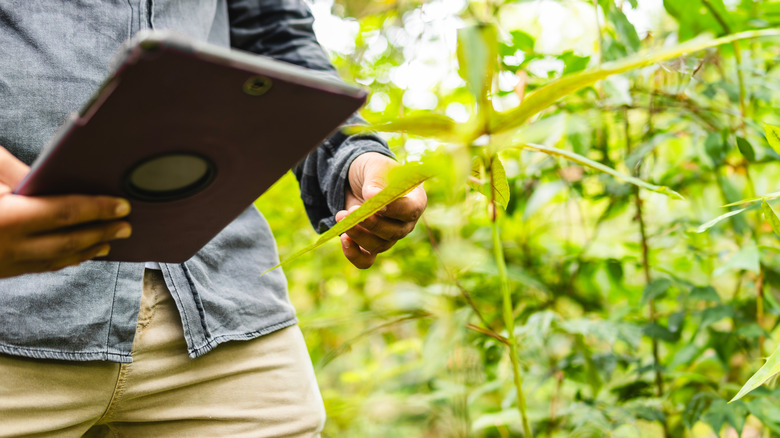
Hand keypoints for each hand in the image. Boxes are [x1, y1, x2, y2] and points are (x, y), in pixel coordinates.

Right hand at [0, 146, 132, 277]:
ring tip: (109, 242)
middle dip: (102, 233)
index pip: (64, 212)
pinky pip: (40, 268)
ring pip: (56, 260)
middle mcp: (10, 245)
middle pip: (68, 241)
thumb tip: (54, 172)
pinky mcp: (2, 271)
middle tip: (126, 227)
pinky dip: (64, 260)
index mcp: (8, 218)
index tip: (123, 205)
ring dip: (87, 250)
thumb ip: (13, 170)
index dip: (98, 209)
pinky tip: (78, 255)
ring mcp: (6, 263)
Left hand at [335, 152, 426, 268]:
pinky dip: (354, 254)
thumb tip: (372, 197)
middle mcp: (405, 223)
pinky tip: (343, 239)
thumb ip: (375, 181)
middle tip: (351, 211)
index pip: (411, 210)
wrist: (358, 180)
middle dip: (371, 224)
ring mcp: (389, 237)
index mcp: (415, 200)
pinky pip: (366, 260)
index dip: (395, 209)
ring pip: (378, 246)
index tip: (377, 204)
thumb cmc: (373, 170)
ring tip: (340, 216)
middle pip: (394, 232)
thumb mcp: (374, 167)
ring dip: (358, 235)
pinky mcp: (371, 246)